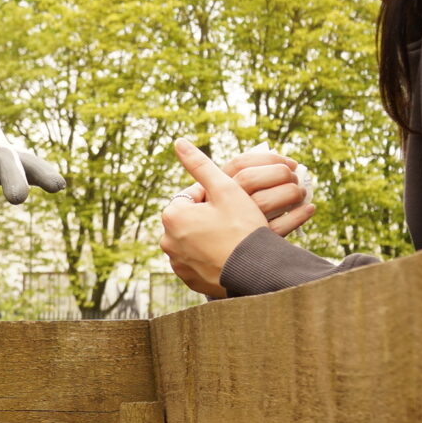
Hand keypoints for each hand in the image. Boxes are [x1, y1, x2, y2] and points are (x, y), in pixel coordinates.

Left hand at [159, 139, 271, 294]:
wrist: (254, 272)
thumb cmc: (241, 228)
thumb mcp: (225, 189)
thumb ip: (201, 164)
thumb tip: (179, 142)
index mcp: (172, 216)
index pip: (193, 196)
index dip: (216, 196)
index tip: (232, 201)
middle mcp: (167, 241)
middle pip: (193, 220)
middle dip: (212, 217)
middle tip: (237, 219)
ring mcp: (178, 264)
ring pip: (197, 241)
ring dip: (212, 237)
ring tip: (236, 237)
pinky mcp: (190, 280)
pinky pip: (201, 263)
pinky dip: (212, 257)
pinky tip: (231, 254)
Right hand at [204, 148, 313, 237]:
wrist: (221, 253)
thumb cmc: (231, 219)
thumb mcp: (228, 196)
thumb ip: (250, 180)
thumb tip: (288, 166)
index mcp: (218, 188)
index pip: (241, 163)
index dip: (270, 159)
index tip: (291, 163)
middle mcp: (223, 204)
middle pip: (249, 178)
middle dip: (280, 173)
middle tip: (295, 177)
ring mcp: (235, 224)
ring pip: (263, 202)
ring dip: (290, 193)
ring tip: (301, 193)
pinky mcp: (250, 244)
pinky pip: (277, 228)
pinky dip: (298, 216)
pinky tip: (309, 209)